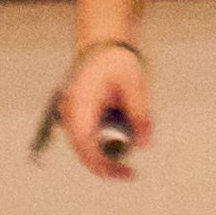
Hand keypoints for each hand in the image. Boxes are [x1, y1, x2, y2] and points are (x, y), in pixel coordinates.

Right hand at [43, 37, 148, 174]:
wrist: (102, 40)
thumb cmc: (117, 59)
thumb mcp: (135, 84)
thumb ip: (140, 114)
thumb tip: (145, 144)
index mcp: (81, 105)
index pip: (86, 145)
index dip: (103, 165)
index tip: (124, 173)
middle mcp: (70, 113)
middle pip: (82, 151)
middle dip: (105, 166)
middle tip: (129, 174)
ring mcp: (70, 114)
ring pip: (84, 146)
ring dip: (103, 154)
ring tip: (126, 155)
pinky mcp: (75, 114)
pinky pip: (86, 136)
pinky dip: (100, 143)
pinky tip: (118, 140)